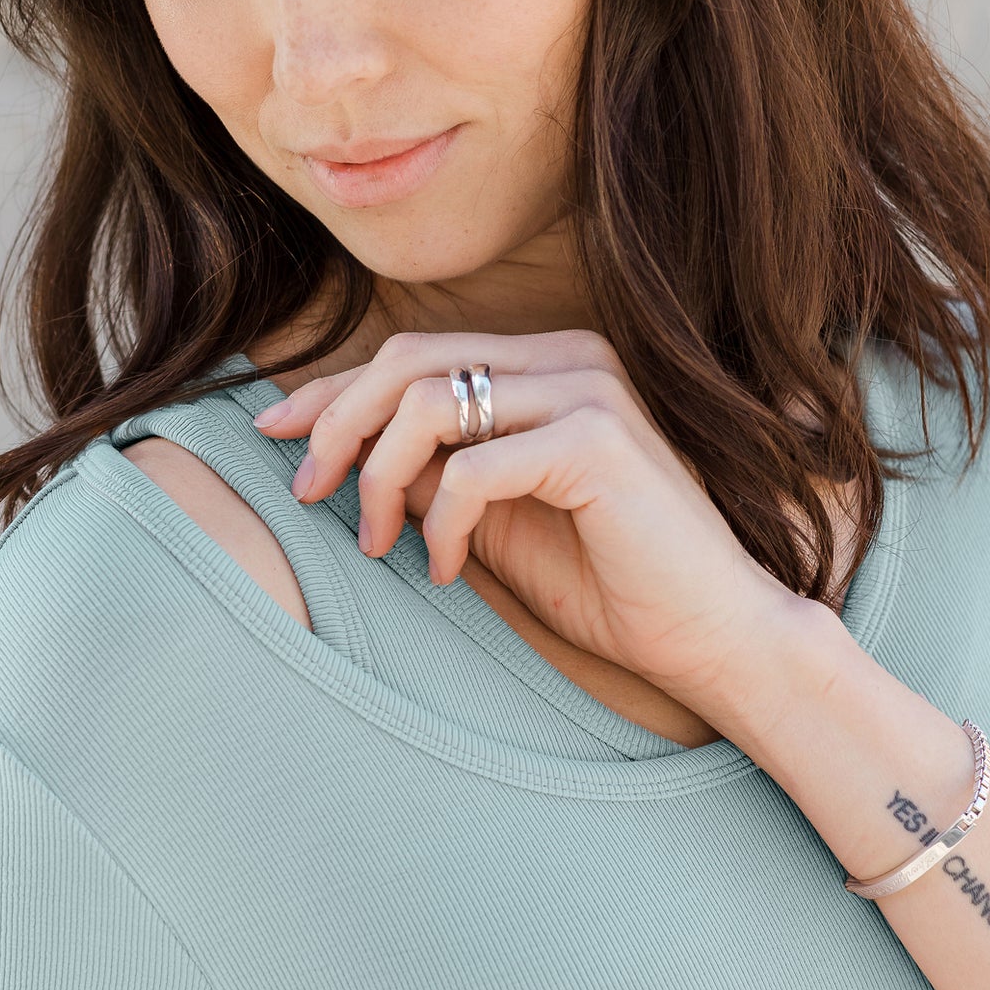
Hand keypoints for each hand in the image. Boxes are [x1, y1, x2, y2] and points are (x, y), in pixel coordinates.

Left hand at [251, 328, 821, 719]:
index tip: (277, 436)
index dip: (334, 390)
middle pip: (408, 359)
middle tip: (306, 493)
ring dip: (379, 478)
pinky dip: (438, 523)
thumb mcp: (497, 518)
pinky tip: (444, 569)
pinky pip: (469, 468)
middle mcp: (570, 357)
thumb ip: (436, 470)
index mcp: (550, 364)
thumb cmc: (611, 584)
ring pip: (428, 402)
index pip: (417, 353)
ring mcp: (588, 390)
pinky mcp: (597, 440)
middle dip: (336, 424)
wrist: (711, 636)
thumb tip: (349, 448)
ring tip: (376, 541)